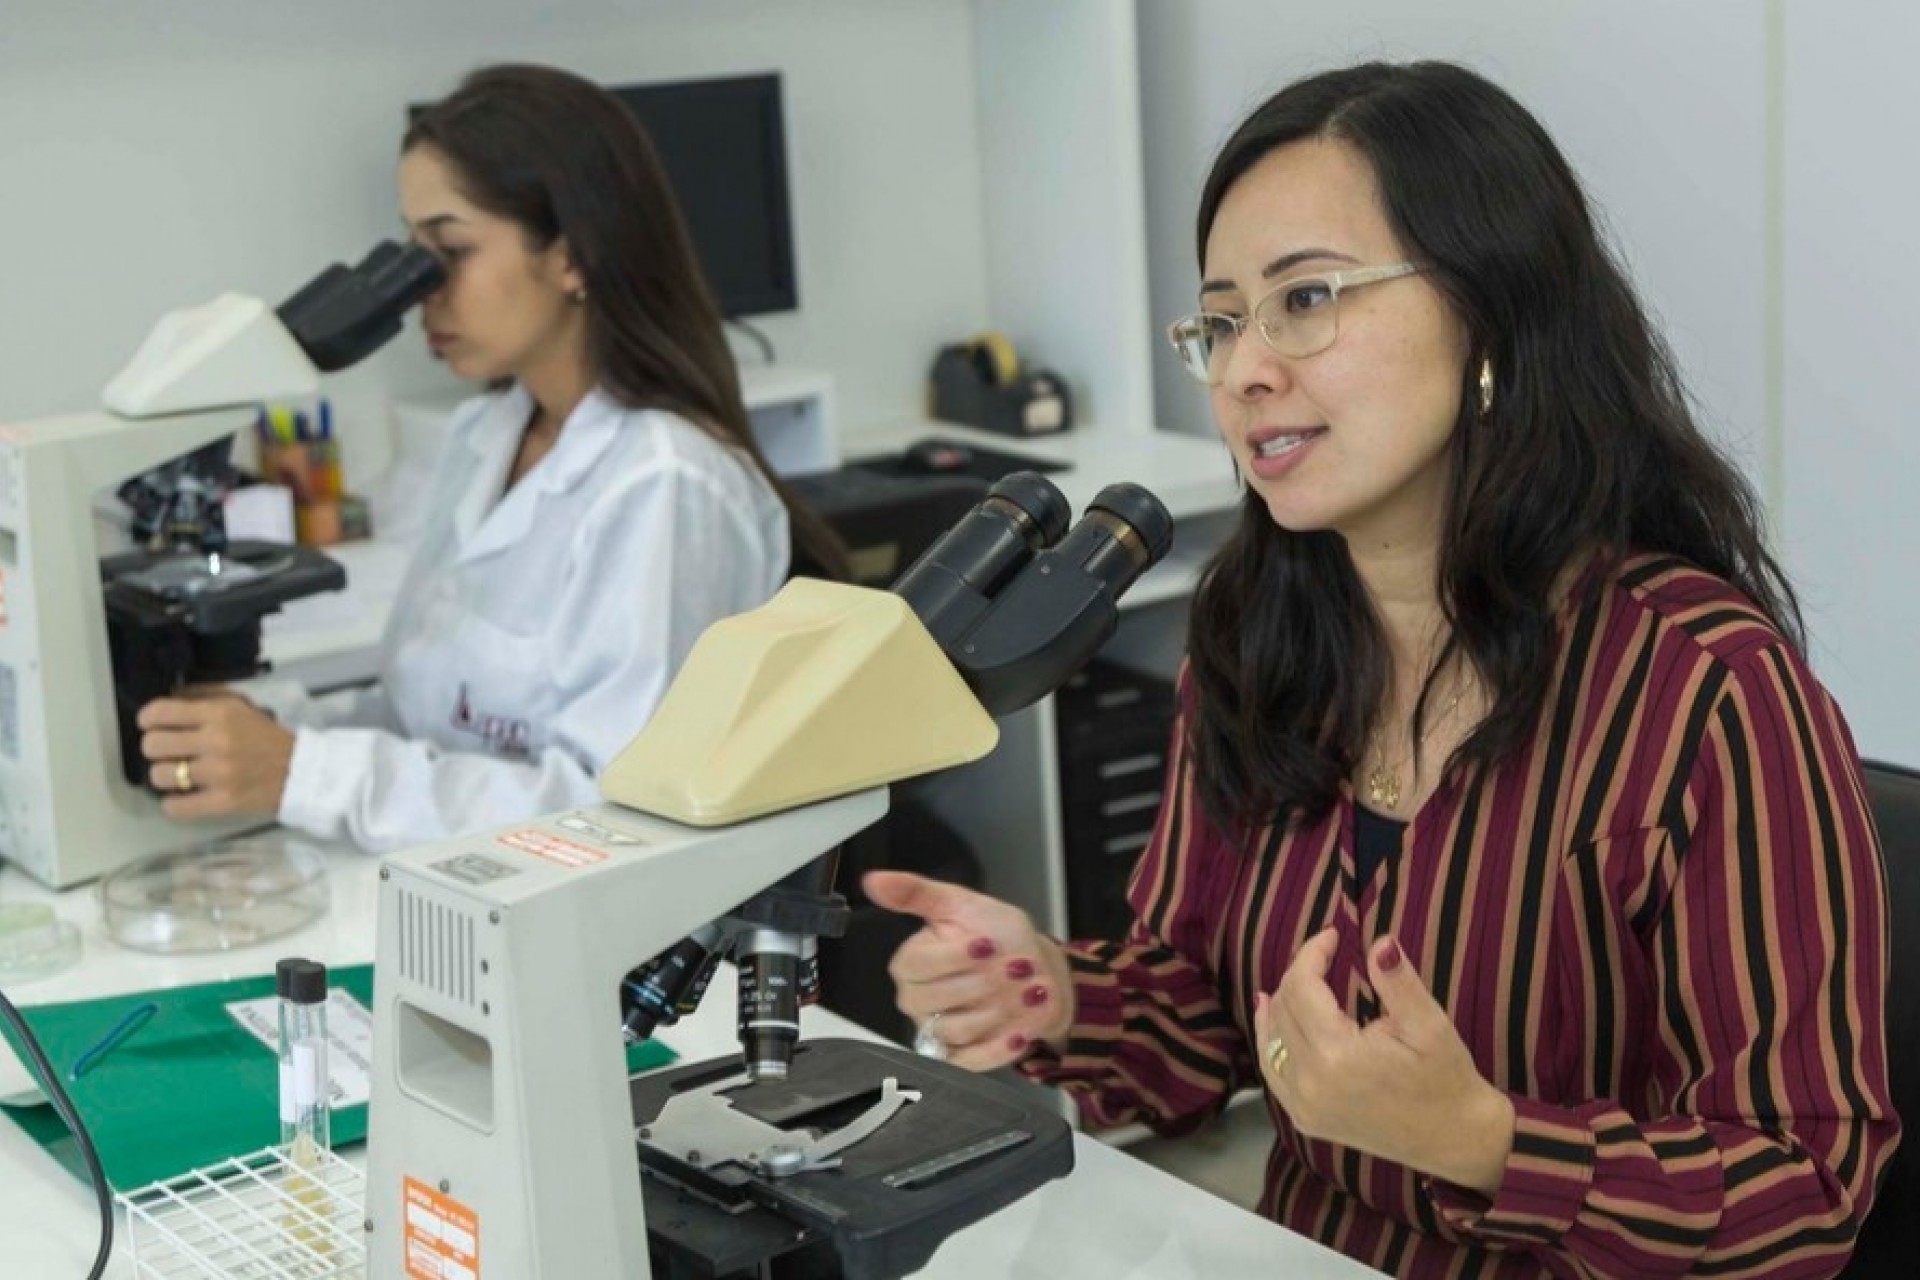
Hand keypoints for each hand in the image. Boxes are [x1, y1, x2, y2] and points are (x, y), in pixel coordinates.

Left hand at [136, 689, 294, 820]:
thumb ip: (203, 697)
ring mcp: (219, 774)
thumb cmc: (266, 738)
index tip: (152, 725)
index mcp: (219, 714)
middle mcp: (217, 741)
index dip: (148, 719)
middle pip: (152, 745)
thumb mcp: (240, 706)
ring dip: (166, 776)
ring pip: (159, 776)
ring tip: (181, 775)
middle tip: (170, 752)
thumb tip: (169, 698)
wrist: (301, 771)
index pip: (159, 712)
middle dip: (157, 749)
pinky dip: (175, 803)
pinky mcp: (223, 802)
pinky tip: (186, 796)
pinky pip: (175, 806)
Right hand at [863, 870, 1074, 1070]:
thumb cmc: (995, 934)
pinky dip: (999, 1047)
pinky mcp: (962, 1059)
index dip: (954, 956)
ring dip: (1000, 1009)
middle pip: (935, 1000)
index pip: (917, 965)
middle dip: (984, 982)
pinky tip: (1022, 1028)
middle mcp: (918, 1001)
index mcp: (911, 963)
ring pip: (957, 1030)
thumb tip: (873, 879)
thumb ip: (916, 893)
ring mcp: (939, 1032)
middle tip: (1017, 966)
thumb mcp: (960, 903)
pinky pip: (971, 1064)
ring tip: (1029, 990)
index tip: (987, 943)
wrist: (1035, 969)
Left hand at [1255, 929, 1514, 1195]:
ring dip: (1280, 1005)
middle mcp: (1310, 1082)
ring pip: (1271, 1040)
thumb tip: (1380, 942)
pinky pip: (1274, 1072)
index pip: (1303, 988)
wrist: (1454, 1139)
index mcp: (1337, 1055)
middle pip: (1284, 1010)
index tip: (1332, 935)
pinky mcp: (1306, 1120)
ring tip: (1290, 979)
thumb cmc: (1446, 1079)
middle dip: (1300, 975)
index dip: (1312, 954)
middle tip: (1325, 956)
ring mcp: (1304, 1106)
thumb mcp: (1429, 1024)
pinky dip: (1271, 1041)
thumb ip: (1398, 981)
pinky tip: (1272, 1022)